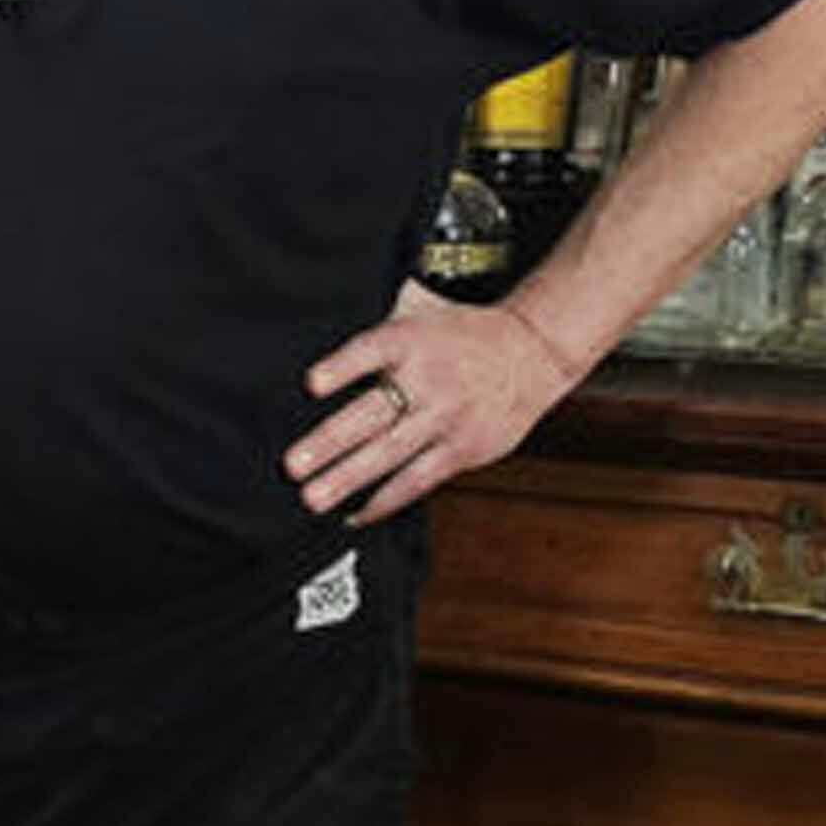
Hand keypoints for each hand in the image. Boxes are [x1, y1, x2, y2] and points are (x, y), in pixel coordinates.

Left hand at [289, 281, 577, 525]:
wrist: (533, 352)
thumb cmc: (464, 336)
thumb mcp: (423, 312)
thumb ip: (378, 332)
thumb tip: (324, 336)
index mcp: (413, 340)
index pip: (372, 352)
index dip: (342, 367)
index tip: (312, 383)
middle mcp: (429, 379)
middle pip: (373, 414)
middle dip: (330, 442)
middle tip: (293, 465)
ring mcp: (447, 417)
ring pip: (391, 453)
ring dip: (348, 478)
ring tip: (313, 497)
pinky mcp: (463, 449)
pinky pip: (418, 480)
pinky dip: (385, 500)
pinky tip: (355, 513)